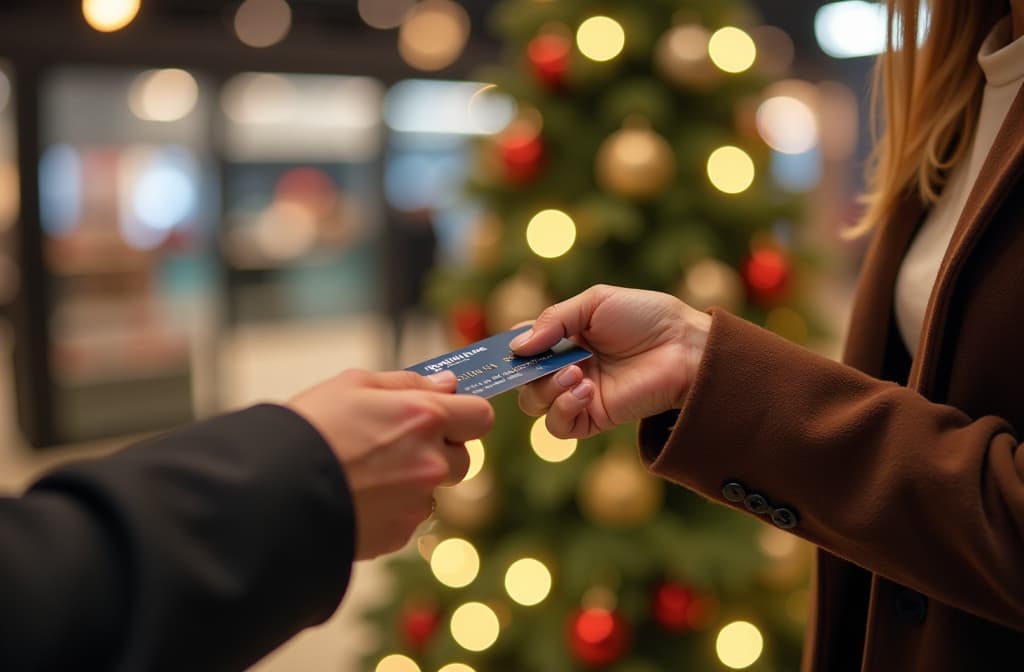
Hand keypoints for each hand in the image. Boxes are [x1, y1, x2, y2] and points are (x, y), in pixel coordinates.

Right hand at [287, 369, 493, 559]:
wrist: (270, 490)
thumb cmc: (309, 427)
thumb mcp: (353, 384)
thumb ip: (409, 383)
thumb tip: (448, 384)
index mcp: (425, 417)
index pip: (480, 416)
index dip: (465, 415)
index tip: (447, 415)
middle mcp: (431, 463)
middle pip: (464, 458)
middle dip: (441, 451)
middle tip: (398, 445)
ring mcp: (416, 503)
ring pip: (434, 491)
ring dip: (414, 483)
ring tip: (366, 474)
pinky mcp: (398, 534)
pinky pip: (408, 518)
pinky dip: (391, 509)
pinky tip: (356, 498)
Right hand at [511, 284, 710, 438]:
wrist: (685, 347)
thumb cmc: (646, 317)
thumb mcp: (595, 302)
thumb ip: (554, 319)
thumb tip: (517, 346)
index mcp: (565, 338)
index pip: (523, 346)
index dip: (512, 347)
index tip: (510, 346)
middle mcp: (566, 366)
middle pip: (522, 379)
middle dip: (526, 371)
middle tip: (547, 361)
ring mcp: (579, 393)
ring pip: (534, 404)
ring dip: (545, 389)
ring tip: (576, 373)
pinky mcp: (594, 417)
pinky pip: (559, 426)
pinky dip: (562, 409)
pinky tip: (584, 390)